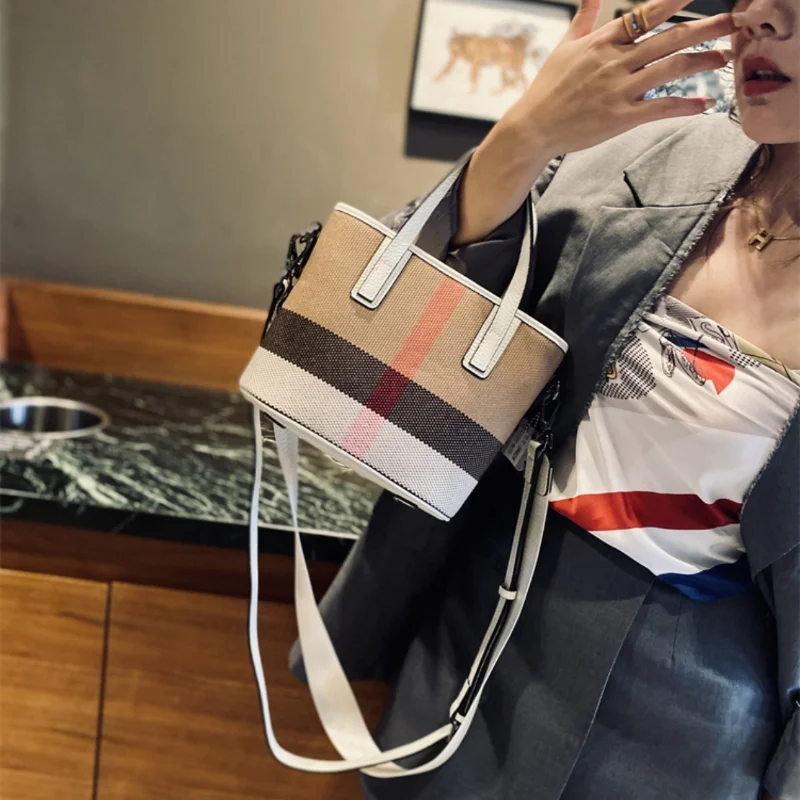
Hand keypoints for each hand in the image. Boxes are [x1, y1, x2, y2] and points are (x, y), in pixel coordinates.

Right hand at [505, 0, 737, 159]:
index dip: (676, 0)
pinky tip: (704, 103)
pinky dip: (685, 105)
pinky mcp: (621, 118)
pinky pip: (661, 108)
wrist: (533, 127)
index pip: (647, 14)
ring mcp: (619, 90)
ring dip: (702, 62)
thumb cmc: (548, 87)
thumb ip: (585, 17)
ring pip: (671, 69)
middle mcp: (615, 61)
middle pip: (670, 38)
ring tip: (724, 58)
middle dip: (706, 29)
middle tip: (734, 22)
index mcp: (603, 41)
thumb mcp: (565, 46)